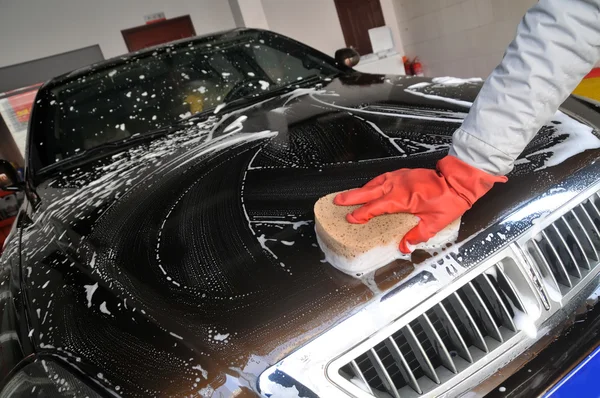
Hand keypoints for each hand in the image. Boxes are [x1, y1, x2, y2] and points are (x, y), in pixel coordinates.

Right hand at [334, 156, 506, 252]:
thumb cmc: (449, 199)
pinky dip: (373, 184)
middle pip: (368, 192)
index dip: (362, 214)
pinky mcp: (403, 174)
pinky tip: (370, 187)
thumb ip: (417, 235)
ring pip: (374, 184)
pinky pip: (382, 178)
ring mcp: (399, 178)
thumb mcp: (435, 223)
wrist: (458, 180)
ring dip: (360, 190)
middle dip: (351, 197)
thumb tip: (404, 246)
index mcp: (402, 198)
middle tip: (337, 201)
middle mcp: (397, 186)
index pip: (375, 208)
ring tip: (348, 196)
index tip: (351, 219)